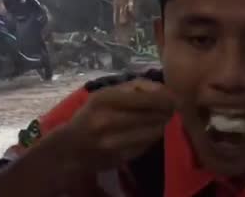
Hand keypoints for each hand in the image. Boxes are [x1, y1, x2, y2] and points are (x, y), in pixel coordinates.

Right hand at [59, 78, 175, 170]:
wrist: (70, 147)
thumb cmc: (91, 114)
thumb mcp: (105, 94)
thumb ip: (133, 87)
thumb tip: (163, 89)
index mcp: (104, 99)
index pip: (146, 97)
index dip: (165, 97)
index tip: (173, 96)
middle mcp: (108, 120)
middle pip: (152, 114)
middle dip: (167, 110)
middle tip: (173, 107)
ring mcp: (114, 141)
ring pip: (153, 131)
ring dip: (162, 123)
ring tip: (164, 118)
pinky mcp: (120, 157)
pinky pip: (147, 145)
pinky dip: (153, 137)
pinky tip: (151, 131)